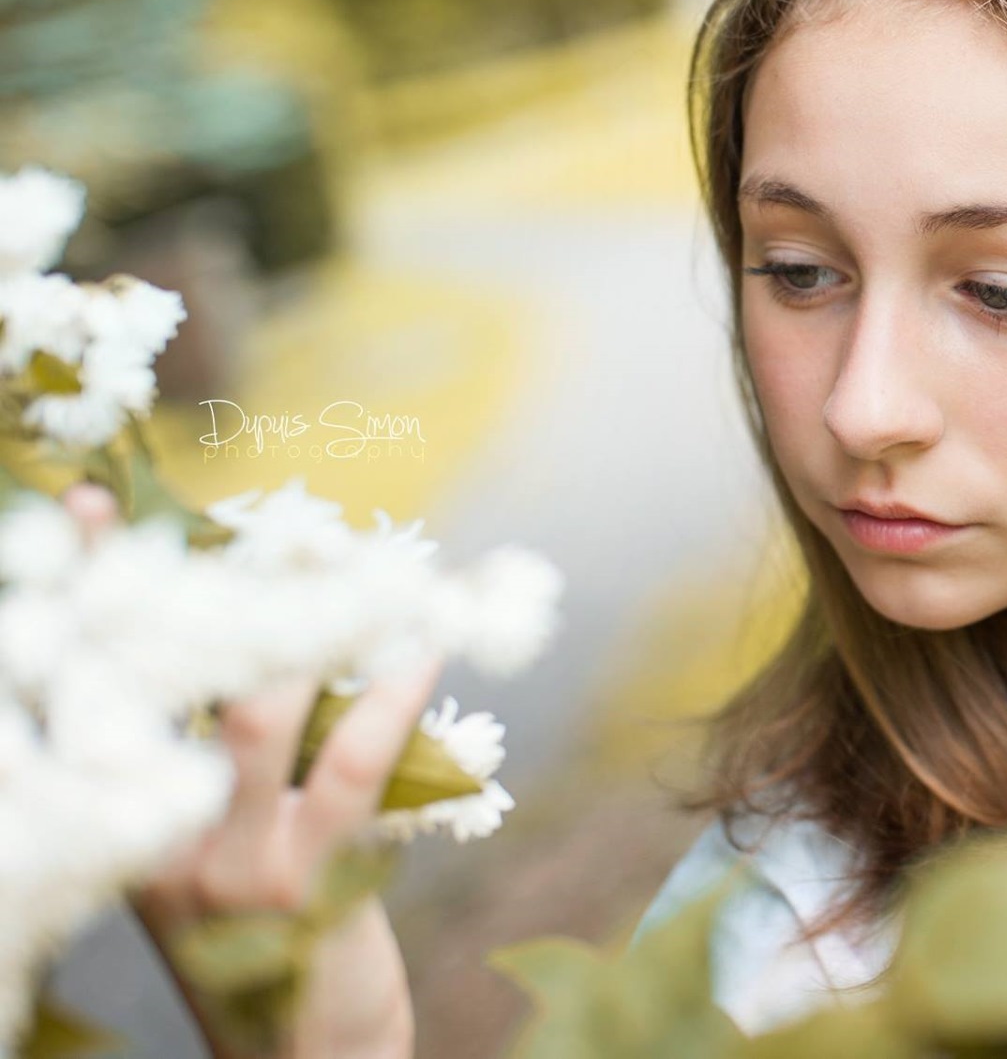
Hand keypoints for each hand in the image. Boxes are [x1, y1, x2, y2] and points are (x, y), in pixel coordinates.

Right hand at [61, 483, 439, 1057]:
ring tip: (357, 563)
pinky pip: (352, 770)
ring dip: (316, 630)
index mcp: (114, 811)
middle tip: (275, 519)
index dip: (89, 589)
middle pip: (165, 683)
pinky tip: (423, 649)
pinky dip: (390, 699)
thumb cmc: (265, 928)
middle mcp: (153, 832)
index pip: (90, 680)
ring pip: (259, 716)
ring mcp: (225, 863)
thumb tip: (272, 628)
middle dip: (208, 588)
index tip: (86, 500)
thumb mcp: (215, 839)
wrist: (303, 1052)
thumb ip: (223, 748)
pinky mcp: (305, 885)